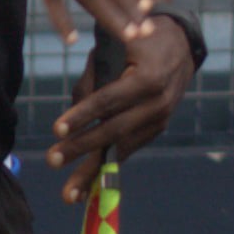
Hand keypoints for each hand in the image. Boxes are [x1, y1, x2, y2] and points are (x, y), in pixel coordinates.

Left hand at [52, 14, 195, 200]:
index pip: (108, 100)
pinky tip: (87, 184)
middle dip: (81, 148)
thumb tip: (72, 115)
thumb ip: (93, 77)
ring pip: (122, 148)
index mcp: (148, 78)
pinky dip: (108, 164)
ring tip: (70, 193)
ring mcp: (161, 119)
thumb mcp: (115, 45)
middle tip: (52, 160)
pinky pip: (129, 148)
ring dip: (93, 171)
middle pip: (114, 130)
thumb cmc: (138, 40)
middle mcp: (158, 103)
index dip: (82, 115)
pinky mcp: (158, 128)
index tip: (56, 129)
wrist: (181, 44)